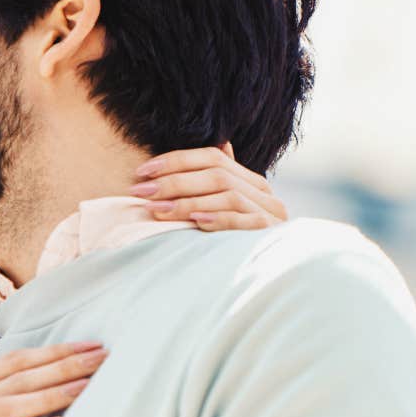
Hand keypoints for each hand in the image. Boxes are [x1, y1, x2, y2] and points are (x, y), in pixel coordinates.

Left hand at [129, 143, 286, 229]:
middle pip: (216, 174)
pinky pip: (244, 220)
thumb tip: (217, 146)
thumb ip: (215, 184)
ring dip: (188, 202)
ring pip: (227, 195)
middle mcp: (262, 191)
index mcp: (249, 179)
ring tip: (157, 210)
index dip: (176, 160)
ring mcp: (270, 210)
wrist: (273, 270)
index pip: (212, 157)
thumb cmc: (237, 239)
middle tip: (142, 191)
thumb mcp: (223, 209)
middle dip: (174, 181)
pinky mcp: (271, 232)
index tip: (143, 171)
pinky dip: (219, 219)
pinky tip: (195, 222)